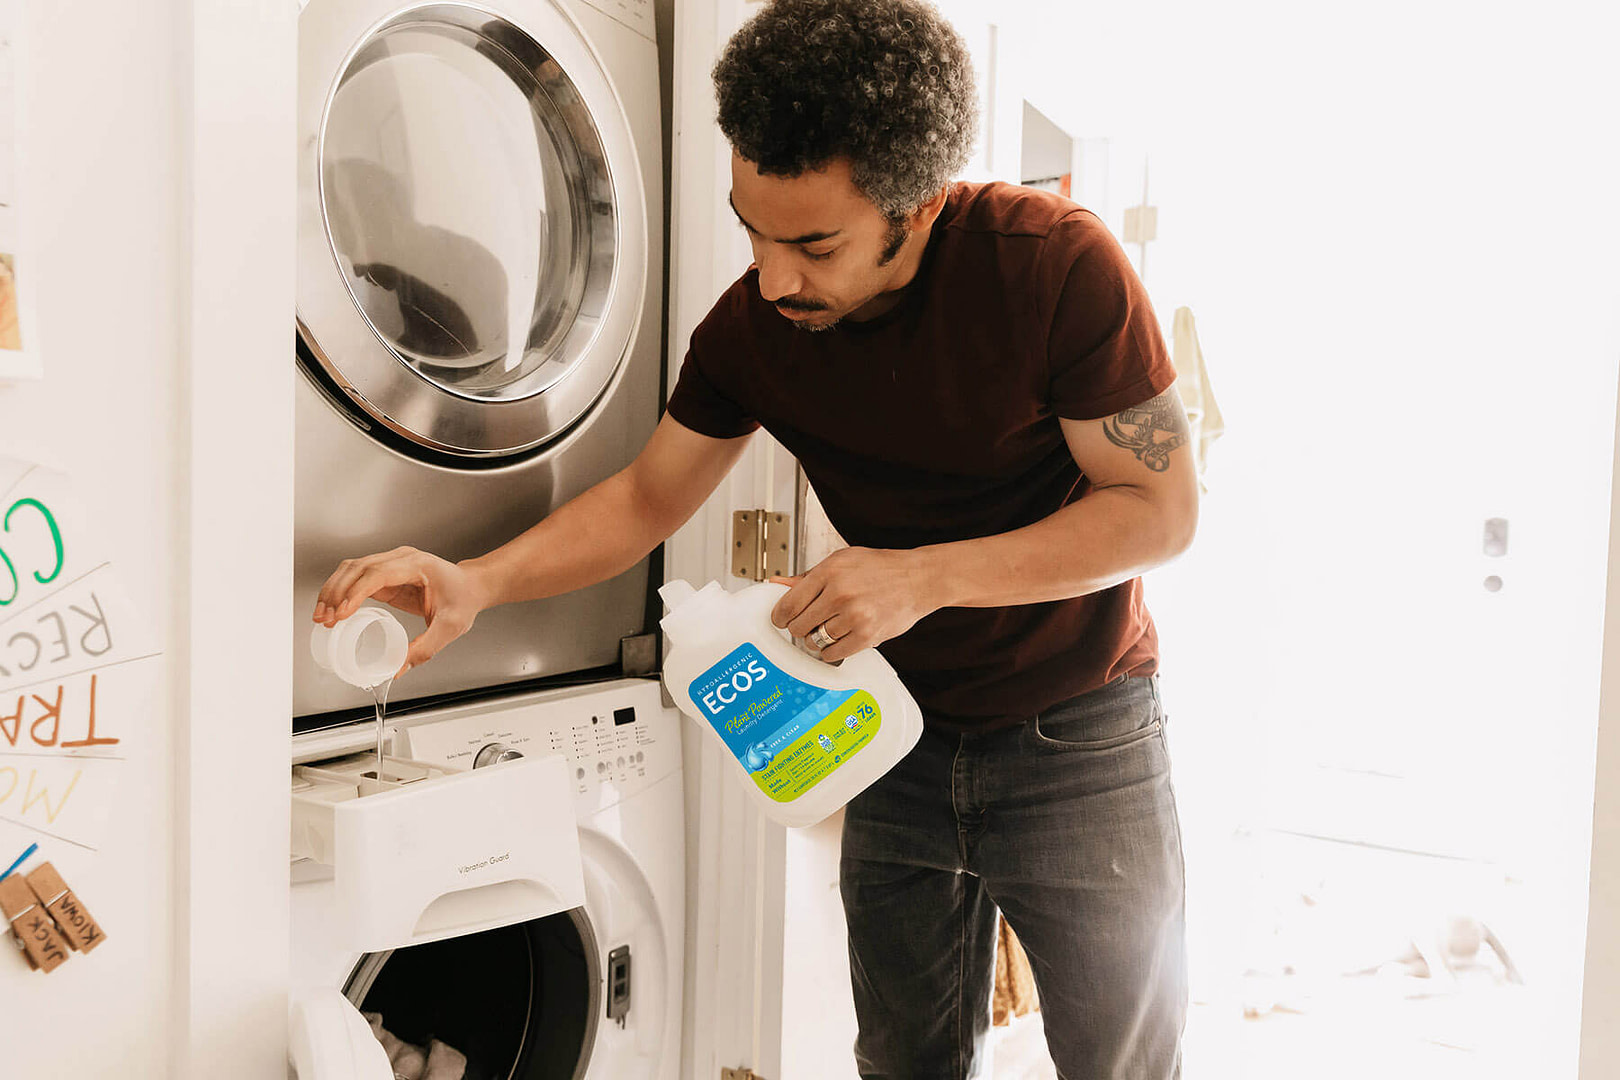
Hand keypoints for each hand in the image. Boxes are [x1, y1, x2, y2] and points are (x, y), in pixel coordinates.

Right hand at [312, 546, 487, 676]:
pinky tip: (333, 610)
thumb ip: (425, 648)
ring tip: (322, 616)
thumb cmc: (465, 599)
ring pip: (351, 569)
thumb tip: (398, 669)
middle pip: (358, 568)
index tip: (342, 613)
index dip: (356, 592)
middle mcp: (401, 559)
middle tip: (325, 619)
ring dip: (333, 590)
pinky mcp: (386, 575)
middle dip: (337, 593)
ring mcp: (391, 564)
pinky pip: (356, 578)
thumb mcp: (450, 627)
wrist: (472, 587)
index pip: (378, 574)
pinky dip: (341, 591)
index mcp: (417, 565)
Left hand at [768, 546, 936, 662]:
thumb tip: (776, 584)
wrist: (918, 579)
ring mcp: (854, 616)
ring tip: (827, 628)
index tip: (781, 619)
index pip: (788, 604)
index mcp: (829, 572)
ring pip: (814, 641)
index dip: (780, 616)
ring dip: (816, 639)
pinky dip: (830, 651)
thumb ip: (807, 577)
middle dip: (799, 627)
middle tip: (807, 623)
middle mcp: (840, 594)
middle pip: (798, 626)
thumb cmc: (879, 568)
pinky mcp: (867, 636)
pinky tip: (836, 640)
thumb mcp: (840, 561)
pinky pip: (833, 654)